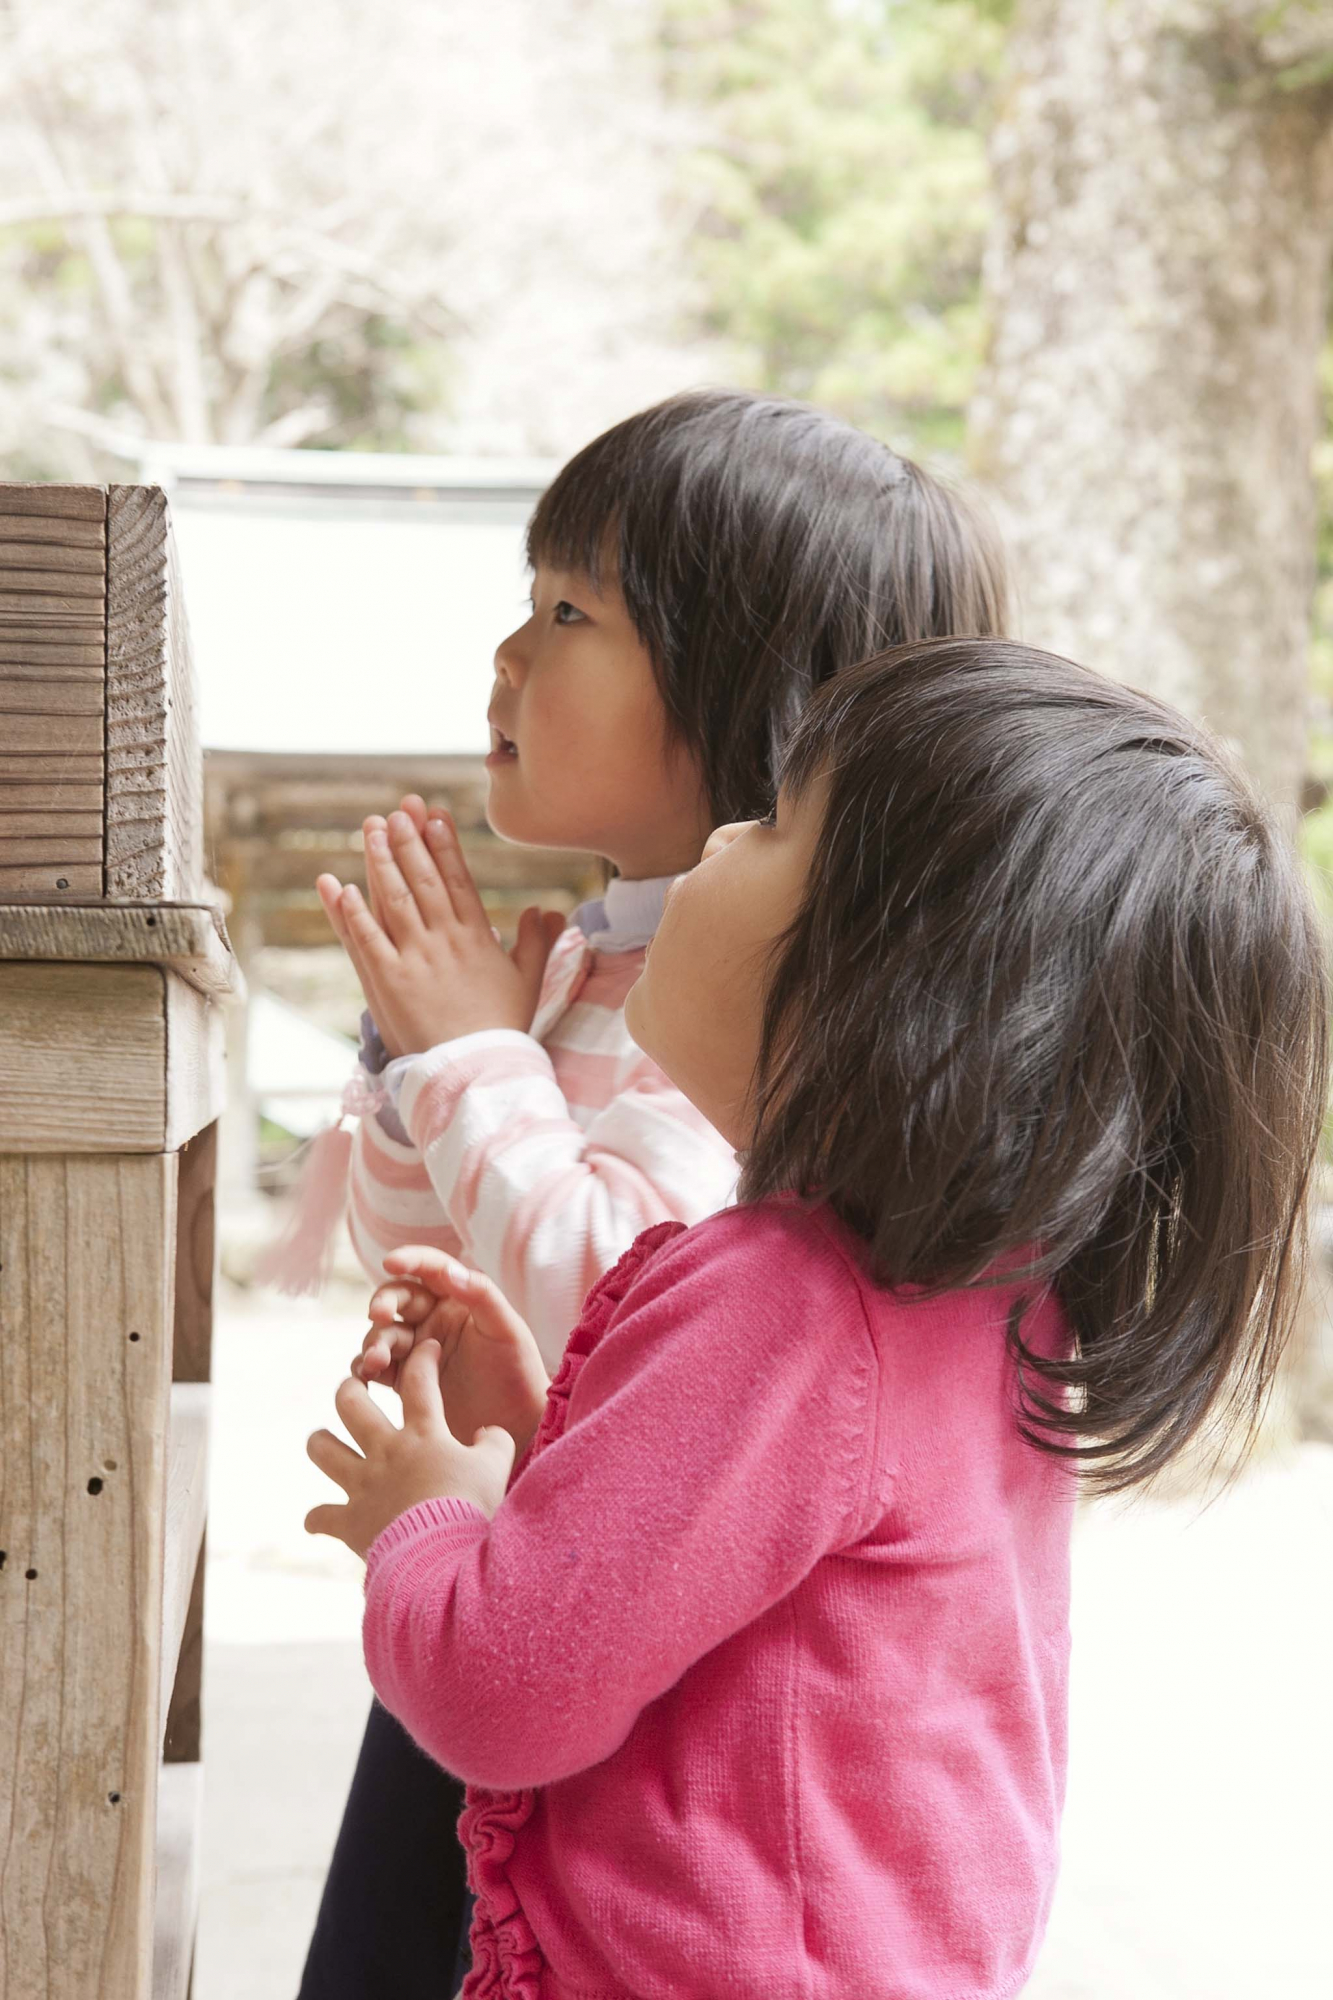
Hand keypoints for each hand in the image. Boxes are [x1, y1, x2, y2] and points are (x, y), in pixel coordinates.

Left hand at [305, 1339, 515, 1557]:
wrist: (441, 1555)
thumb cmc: (471, 1507)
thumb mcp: (496, 1467)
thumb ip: (494, 1441)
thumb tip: (487, 1431)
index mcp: (423, 1434)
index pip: (420, 1381)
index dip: (423, 1359)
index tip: (425, 1348)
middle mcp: (386, 1451)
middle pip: (352, 1404)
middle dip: (349, 1389)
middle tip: (353, 1388)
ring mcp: (363, 1485)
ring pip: (323, 1449)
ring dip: (320, 1443)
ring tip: (323, 1441)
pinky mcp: (350, 1521)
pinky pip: (321, 1516)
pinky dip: (318, 1518)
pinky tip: (319, 1520)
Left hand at [315, 804, 564, 1057]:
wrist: (475, 1071)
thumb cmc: (501, 1028)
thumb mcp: (528, 981)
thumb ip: (538, 941)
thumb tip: (546, 909)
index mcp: (476, 937)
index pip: (458, 880)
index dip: (444, 845)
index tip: (434, 815)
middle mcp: (443, 941)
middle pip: (423, 880)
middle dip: (409, 841)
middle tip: (398, 809)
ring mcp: (413, 960)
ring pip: (393, 900)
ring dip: (380, 862)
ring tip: (371, 829)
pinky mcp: (386, 982)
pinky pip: (366, 940)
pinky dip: (351, 912)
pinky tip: (340, 886)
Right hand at [354, 1247, 548, 1458]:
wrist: (516, 1426)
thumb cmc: (519, 1371)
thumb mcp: (506, 1328)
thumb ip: (480, 1294)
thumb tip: (448, 1270)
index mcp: (458, 1299)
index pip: (430, 1269)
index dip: (410, 1259)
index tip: (391, 1261)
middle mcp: (434, 1319)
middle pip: (398, 1299)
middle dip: (384, 1302)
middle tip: (379, 1315)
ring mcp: (417, 1350)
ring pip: (384, 1334)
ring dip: (374, 1341)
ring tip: (377, 1360)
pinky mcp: (406, 1380)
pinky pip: (377, 1368)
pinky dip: (365, 1369)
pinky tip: (365, 1376)